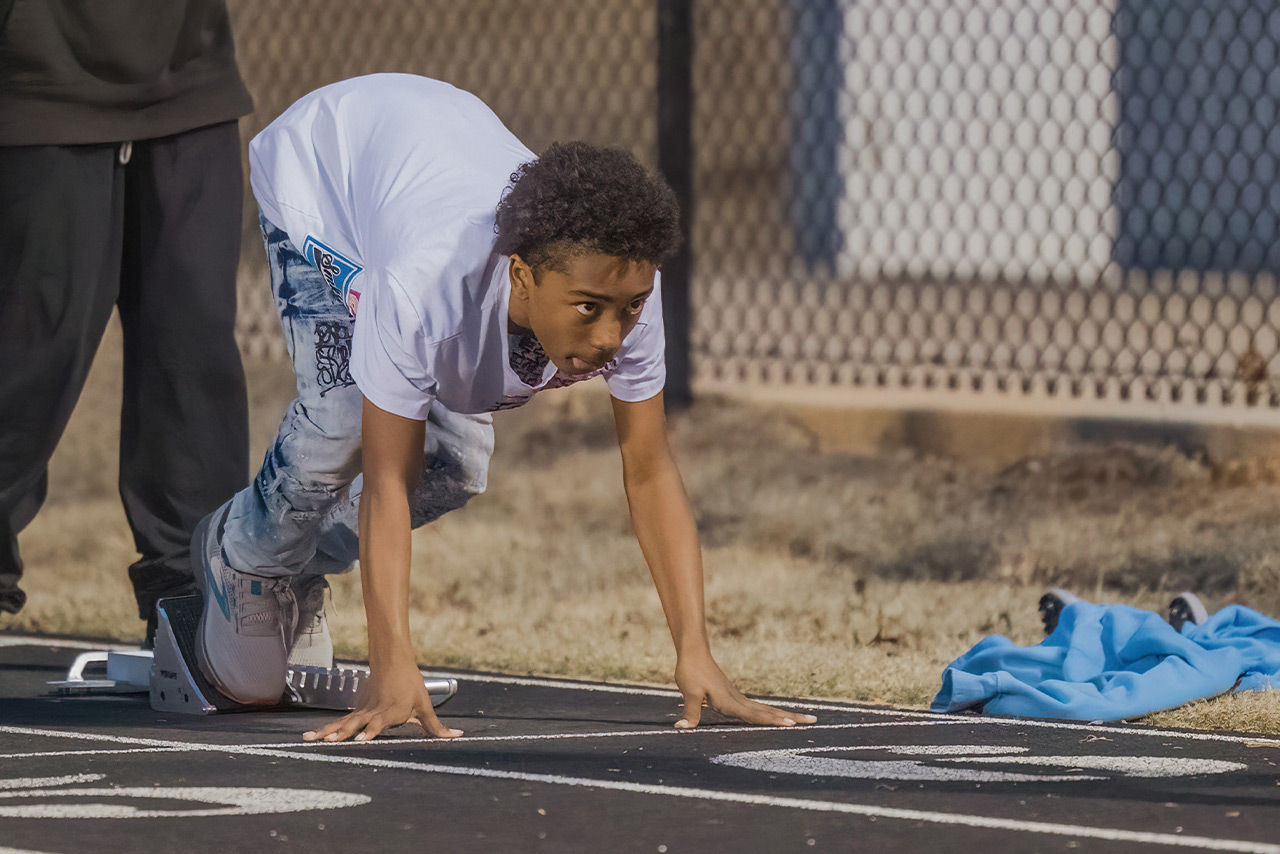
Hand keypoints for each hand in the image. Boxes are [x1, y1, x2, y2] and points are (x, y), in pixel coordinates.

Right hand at [302, 660, 461, 741]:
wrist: (393, 659)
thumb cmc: (411, 684)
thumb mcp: (425, 705)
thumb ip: (436, 726)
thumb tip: (457, 737)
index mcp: (391, 711)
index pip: (379, 722)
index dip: (371, 731)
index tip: (362, 739)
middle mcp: (374, 711)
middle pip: (356, 723)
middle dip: (343, 734)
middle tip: (330, 743)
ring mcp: (363, 709)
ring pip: (344, 722)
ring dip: (327, 732)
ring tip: (311, 740)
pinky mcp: (358, 709)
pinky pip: (340, 721)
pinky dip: (326, 729)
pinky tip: (311, 737)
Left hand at [674, 651, 817, 728]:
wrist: (694, 653)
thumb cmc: (691, 671)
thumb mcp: (690, 692)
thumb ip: (691, 713)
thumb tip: (682, 728)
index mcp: (729, 701)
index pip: (755, 714)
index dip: (772, 720)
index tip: (791, 724)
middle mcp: (738, 700)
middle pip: (768, 712)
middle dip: (790, 717)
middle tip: (813, 721)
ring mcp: (738, 698)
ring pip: (766, 709)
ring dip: (784, 715)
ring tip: (804, 719)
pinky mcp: (735, 696)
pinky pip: (757, 708)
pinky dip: (771, 714)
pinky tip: (778, 717)